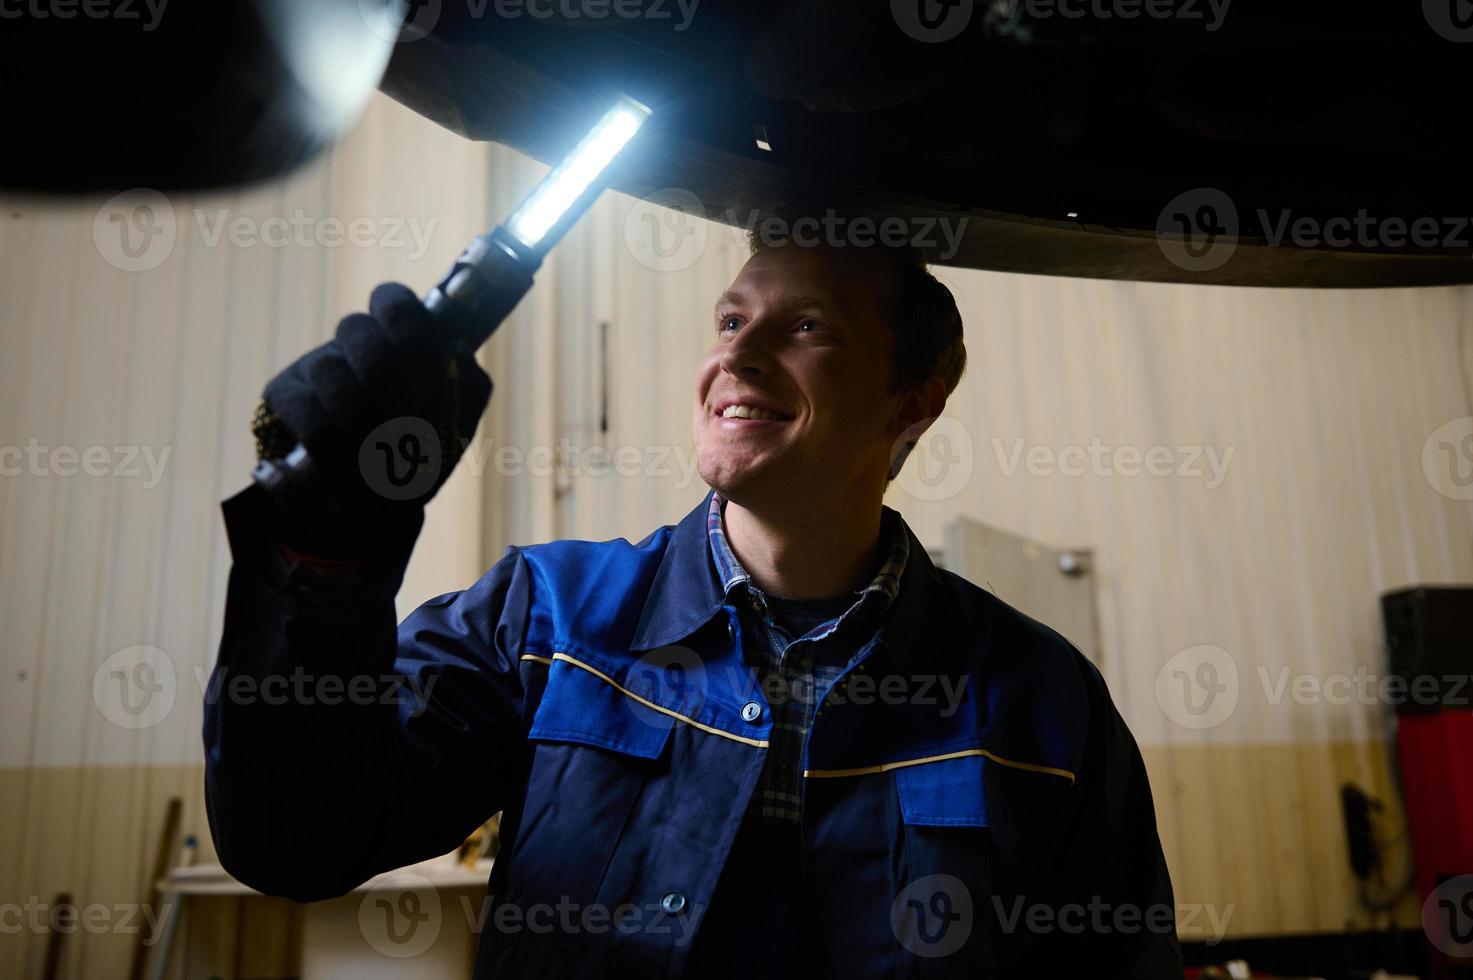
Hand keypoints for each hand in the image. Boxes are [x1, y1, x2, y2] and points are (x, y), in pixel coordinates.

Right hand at [253, 282, 491, 554]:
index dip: (401, 316)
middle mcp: (354, 348)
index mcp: (398, 342)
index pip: (393, 301)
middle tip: (396, 407)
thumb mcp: (456, 421)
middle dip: (379, 367)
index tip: (417, 346)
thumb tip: (458, 350)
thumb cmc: (420, 452)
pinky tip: (344, 465)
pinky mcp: (283, 396)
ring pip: (326, 368)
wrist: (377, 506)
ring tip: (375, 450)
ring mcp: (316, 369)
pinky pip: (300, 406)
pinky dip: (325, 440)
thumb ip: (469, 384)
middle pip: (355, 328)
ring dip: (354, 413)